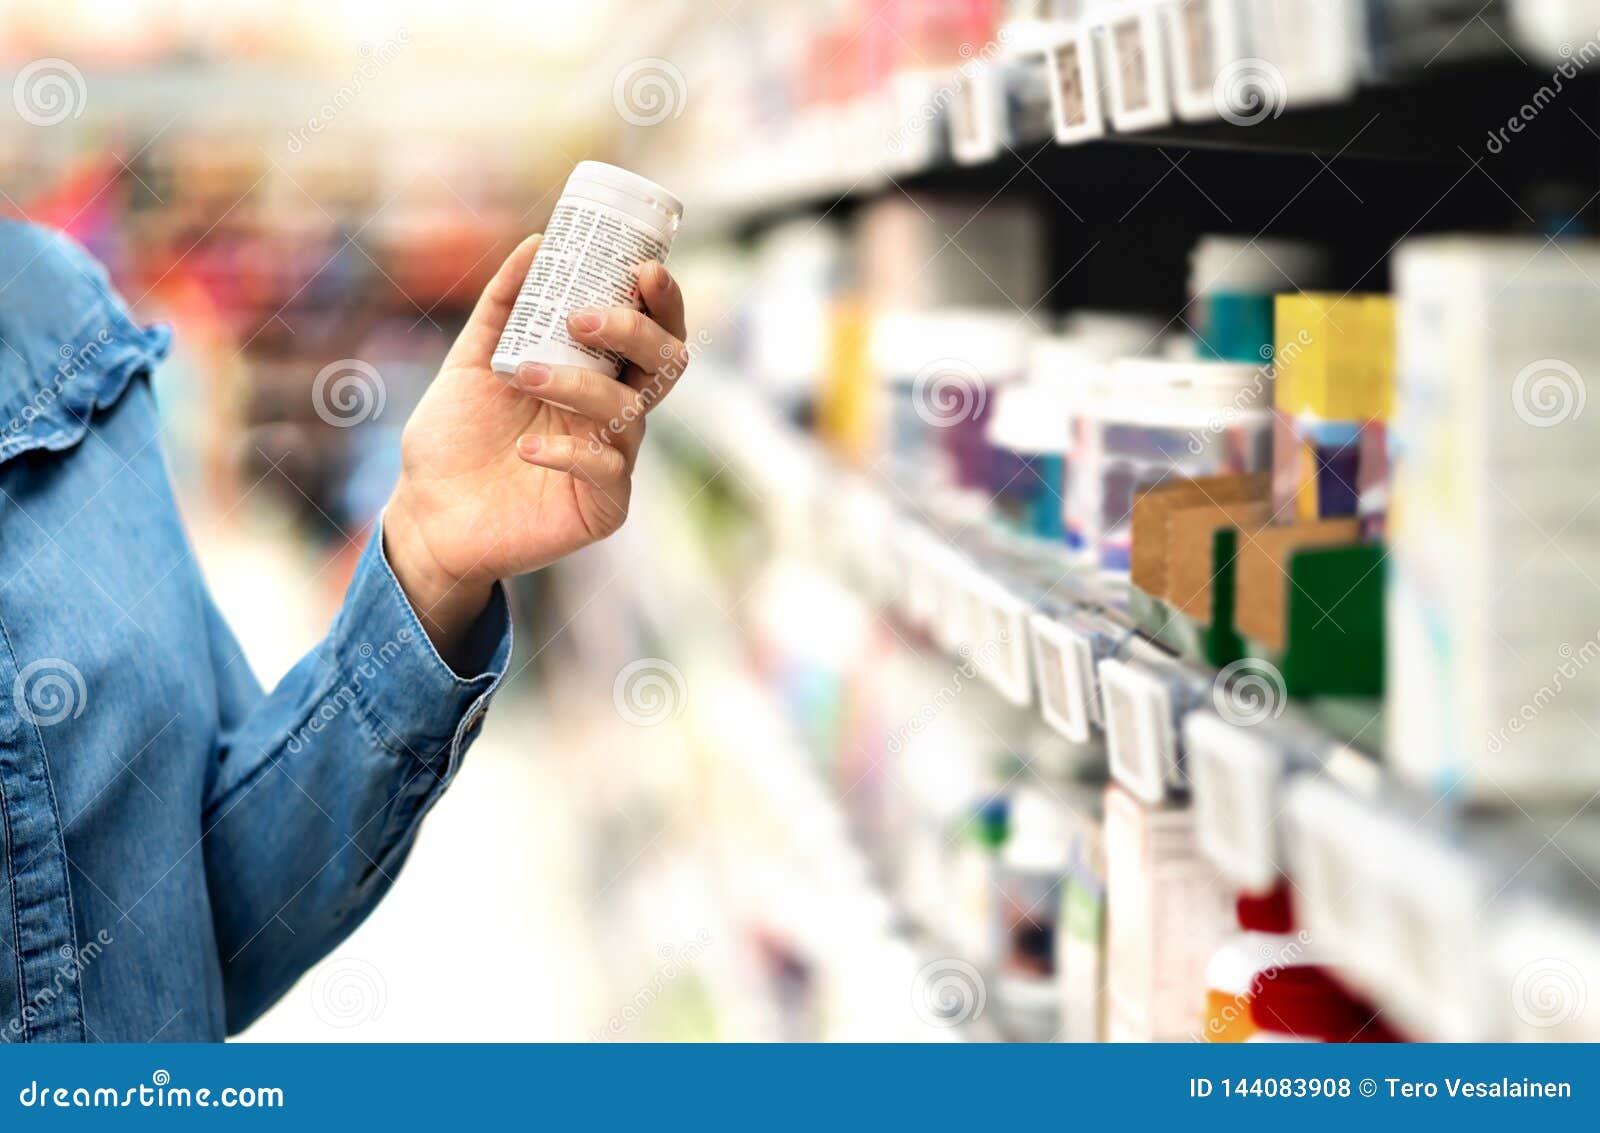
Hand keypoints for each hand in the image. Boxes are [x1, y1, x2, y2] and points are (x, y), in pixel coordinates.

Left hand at [383, 234, 688, 660]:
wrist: (426, 515)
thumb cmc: (454, 441)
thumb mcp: (472, 360)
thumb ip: (502, 305)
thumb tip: (537, 242)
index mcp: (597, 377)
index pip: (652, 333)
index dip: (662, 301)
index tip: (643, 268)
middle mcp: (614, 416)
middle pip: (665, 365)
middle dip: (636, 332)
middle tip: (583, 317)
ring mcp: (613, 461)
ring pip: (629, 411)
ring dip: (578, 384)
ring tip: (522, 374)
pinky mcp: (602, 506)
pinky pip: (606, 469)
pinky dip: (568, 451)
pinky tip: (526, 449)